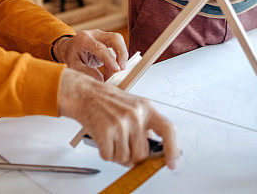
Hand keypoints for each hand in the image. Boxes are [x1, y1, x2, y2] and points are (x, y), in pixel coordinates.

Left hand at [52, 30, 128, 80]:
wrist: (68, 49)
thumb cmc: (70, 56)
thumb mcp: (72, 65)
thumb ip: (85, 71)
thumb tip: (101, 80)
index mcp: (84, 39)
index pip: (101, 48)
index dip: (110, 59)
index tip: (117, 70)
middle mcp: (95, 34)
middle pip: (115, 38)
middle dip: (122, 53)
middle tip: (122, 69)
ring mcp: (103, 37)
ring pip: (119, 43)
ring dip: (121, 58)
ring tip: (115, 74)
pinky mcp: (107, 42)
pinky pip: (117, 50)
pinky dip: (117, 61)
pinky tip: (112, 72)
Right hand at [58, 68, 178, 167]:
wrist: (84, 93)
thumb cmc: (107, 101)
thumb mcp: (132, 106)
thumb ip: (144, 126)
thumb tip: (152, 153)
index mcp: (145, 108)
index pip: (168, 130)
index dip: (172, 150)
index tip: (172, 163)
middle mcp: (135, 115)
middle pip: (142, 153)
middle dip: (132, 156)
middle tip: (123, 146)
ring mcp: (120, 124)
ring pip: (125, 158)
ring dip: (117, 155)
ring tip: (111, 139)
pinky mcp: (106, 131)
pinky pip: (109, 156)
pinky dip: (105, 153)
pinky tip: (102, 140)